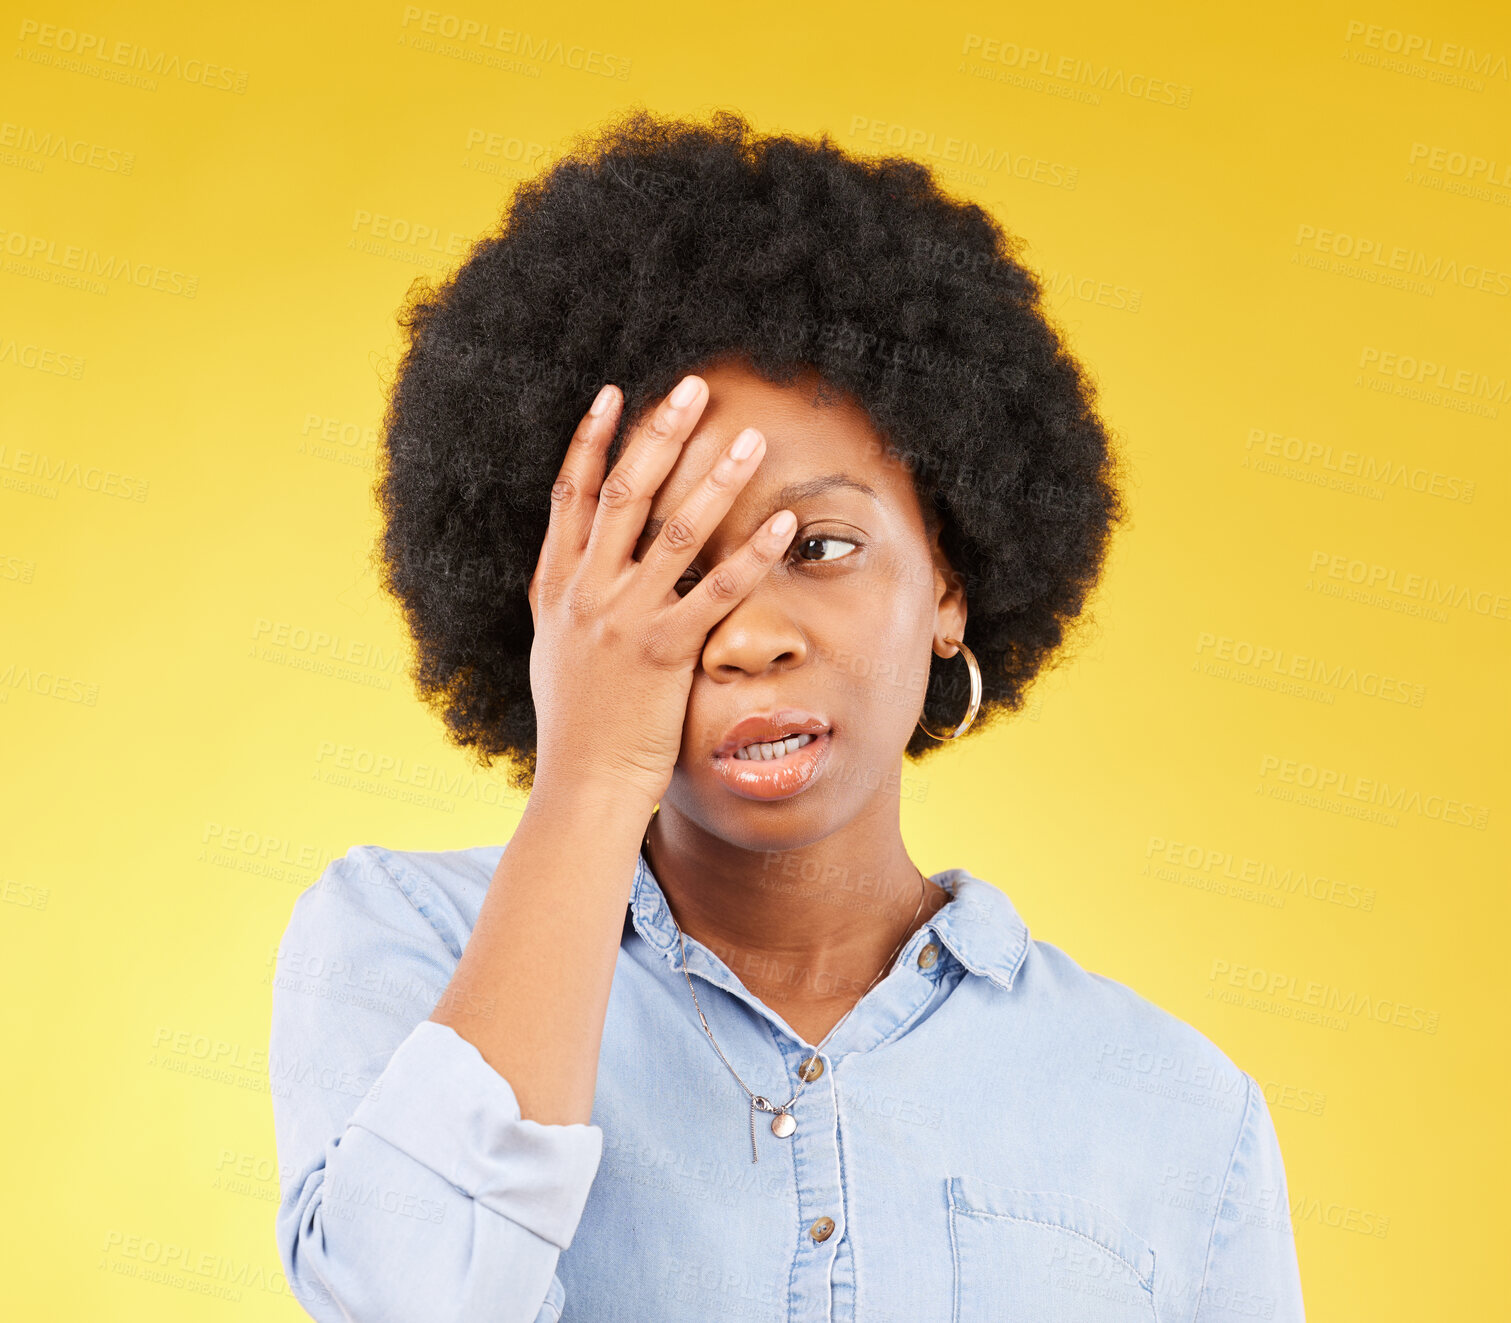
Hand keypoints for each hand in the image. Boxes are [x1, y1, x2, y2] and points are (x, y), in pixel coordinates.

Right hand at [526, 374, 797, 806]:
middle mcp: (585, 595)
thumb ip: (571, 604)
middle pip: (623, 494)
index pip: (569, 495)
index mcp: (556, 589)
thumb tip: (581, 569)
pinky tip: (781, 526)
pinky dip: (750, 555)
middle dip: (659, 435)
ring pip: (673, 533)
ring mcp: (622, 622)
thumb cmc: (576, 729)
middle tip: (692, 387)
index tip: (613, 393)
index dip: (590, 440)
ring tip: (750, 439)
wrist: (581, 790)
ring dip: (716, 479)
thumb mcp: (557, 653)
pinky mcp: (662, 654)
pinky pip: (714, 593)